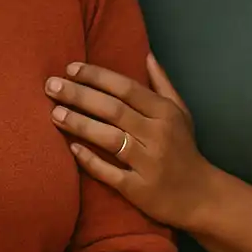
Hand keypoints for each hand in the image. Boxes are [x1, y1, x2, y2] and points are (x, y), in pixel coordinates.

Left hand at [47, 54, 212, 229]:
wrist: (201, 197)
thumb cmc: (185, 149)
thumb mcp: (181, 113)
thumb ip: (162, 84)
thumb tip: (147, 54)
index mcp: (165, 113)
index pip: (126, 88)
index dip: (97, 76)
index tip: (70, 68)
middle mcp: (157, 135)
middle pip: (113, 110)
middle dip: (79, 95)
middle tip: (50, 86)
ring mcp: (148, 163)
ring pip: (109, 138)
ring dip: (79, 124)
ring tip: (54, 113)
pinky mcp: (139, 189)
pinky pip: (109, 172)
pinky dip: (90, 160)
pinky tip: (71, 147)